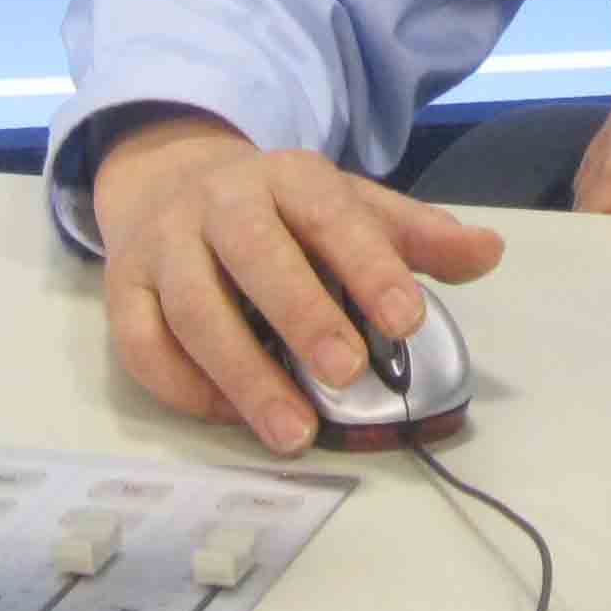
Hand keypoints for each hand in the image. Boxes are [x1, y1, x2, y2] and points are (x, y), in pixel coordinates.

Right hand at [90, 111, 503, 453]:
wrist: (171, 177)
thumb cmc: (282, 210)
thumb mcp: (351, 207)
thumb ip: (417, 236)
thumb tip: (489, 253)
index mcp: (289, 177)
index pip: (334, 216)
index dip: (372, 267)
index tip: (408, 321)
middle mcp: (220, 203)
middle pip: (255, 254)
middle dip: (303, 315)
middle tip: (347, 373)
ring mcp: (164, 246)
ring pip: (194, 310)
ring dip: (243, 375)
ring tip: (294, 432)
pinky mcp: (122, 290)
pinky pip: (143, 345)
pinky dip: (185, 388)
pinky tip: (231, 417)